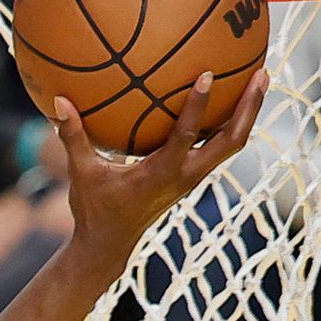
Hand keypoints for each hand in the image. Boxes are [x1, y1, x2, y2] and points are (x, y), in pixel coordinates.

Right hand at [56, 76, 268, 263]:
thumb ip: (73, 137)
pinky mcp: (192, 177)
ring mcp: (192, 178)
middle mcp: (185, 176)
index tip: (207, 75)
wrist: (109, 246)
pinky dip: (229, 122)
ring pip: (232, 144)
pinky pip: (218, 146)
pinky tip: (230, 98)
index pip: (186, 137)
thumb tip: (58, 100)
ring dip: (247, 113)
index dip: (197, 107)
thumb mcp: (82, 174)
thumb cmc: (94, 210)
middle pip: (230, 141)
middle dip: (248, 108)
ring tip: (260, 78)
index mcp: (161, 174)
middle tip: (262, 73)